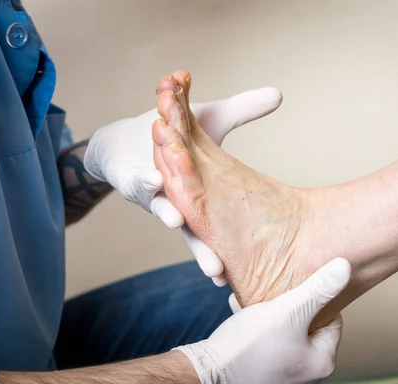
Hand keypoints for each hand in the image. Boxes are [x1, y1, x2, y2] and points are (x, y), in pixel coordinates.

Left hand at [84, 87, 282, 284]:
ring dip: (173, 214)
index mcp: (201, 197)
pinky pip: (140, 183)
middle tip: (216, 272)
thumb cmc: (169, 138)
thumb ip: (241, 111)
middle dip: (204, 252)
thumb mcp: (211, 119)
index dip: (229, 246)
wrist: (119, 142)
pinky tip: (155, 182)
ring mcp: (153, 195)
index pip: (220, 225)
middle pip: (195, 232)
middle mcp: (178, 202)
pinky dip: (147, 181)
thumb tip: (277, 96)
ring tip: (181, 225)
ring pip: (166, 207)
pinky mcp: (129, 180)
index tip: (243, 271)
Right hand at [175, 258, 349, 383]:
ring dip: (272, 315)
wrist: (206, 373)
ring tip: (255, 306)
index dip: (312, 299)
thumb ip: (318, 288)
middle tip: (271, 297)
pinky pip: (271, 344)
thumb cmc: (248, 345)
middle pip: (308, 325)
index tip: (291, 290)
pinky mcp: (265, 377)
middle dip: (288, 306)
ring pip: (287, 332)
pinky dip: (260, 329)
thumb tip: (345, 267)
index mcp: (323, 363)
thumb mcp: (287, 310)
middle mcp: (309, 377)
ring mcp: (287, 379)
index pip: (332, 318)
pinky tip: (245, 318)